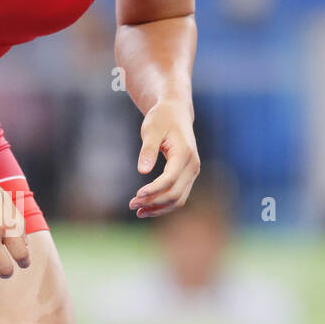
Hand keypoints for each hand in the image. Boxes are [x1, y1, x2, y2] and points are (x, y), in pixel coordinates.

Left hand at [128, 100, 199, 217]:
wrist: (176, 112)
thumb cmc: (161, 118)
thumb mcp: (151, 129)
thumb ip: (148, 150)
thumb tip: (142, 170)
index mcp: (184, 153)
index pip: (170, 179)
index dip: (154, 190)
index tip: (137, 195)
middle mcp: (192, 165)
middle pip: (175, 193)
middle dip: (153, 202)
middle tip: (132, 204)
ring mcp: (192, 172)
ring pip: (179, 199)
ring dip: (159, 208)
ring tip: (137, 211)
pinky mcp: (188, 176)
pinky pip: (179, 196)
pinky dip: (164, 204)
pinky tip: (147, 208)